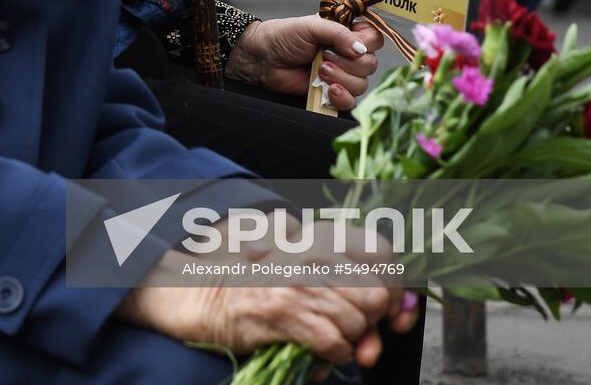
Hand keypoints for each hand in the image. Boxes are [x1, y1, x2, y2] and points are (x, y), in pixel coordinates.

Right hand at [119, 218, 414, 364]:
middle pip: (376, 293)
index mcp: (314, 235)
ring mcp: (295, 282)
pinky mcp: (281, 312)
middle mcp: (308, 253)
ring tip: (331, 340)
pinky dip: (333, 355)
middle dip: (374, 321)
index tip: (394, 309)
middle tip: (360, 332)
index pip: (379, 251)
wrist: (194, 292)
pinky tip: (318, 351)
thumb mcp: (288, 253)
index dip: (396, 284)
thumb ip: (333, 264)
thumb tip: (387, 296)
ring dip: (352, 341)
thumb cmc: (243, 276)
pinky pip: (334, 343)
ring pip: (358, 322)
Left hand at [224, 16, 380, 109]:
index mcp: (346, 32)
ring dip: (341, 78)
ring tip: (319, 70)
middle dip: (348, 63)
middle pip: (370, 64)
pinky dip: (341, 96)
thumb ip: (338, 33)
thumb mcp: (311, 26)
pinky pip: (351, 102)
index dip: (365, 43)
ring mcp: (341, 74)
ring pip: (362, 84)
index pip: (374, 39)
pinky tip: (327, 89)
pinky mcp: (332, 93)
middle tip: (325, 56)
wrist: (262, 59)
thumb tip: (361, 49)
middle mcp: (348, 54)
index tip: (347, 43)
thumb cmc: (283, 37)